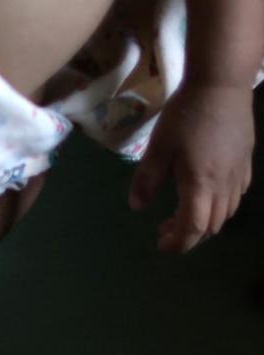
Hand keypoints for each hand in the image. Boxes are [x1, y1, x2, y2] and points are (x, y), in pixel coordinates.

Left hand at [129, 82, 254, 252]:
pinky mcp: (246, 159)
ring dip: (205, 221)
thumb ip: (146, 181)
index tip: (160, 243)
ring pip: (227, 212)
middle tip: (165, 228)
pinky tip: (205, 194)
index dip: (177, 243)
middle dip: (188, 235)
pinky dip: (220, 205)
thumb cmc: (186, 114)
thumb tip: (137, 206)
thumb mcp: (157, 148)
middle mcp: (224, 183)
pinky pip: (237, 194)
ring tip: (183, 213)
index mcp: (200, 183)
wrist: (221, 82)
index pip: (193, 228)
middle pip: (211, 225)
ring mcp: (238, 171)